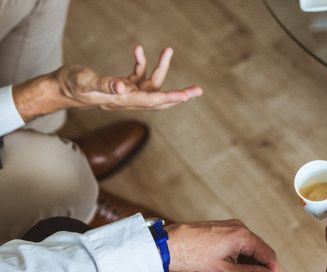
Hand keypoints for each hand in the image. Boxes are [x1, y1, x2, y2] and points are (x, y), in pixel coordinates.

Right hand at [57, 45, 201, 109]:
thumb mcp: (87, 82)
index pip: (153, 100)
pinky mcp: (122, 86)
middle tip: (198, 90)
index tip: (188, 95)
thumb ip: (105, 84)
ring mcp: (127, 94)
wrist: (62, 88)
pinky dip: (141, 63)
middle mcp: (129, 100)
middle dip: (180, 95)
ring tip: (168, 49)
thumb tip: (123, 87)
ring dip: (161, 67)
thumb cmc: (73, 85)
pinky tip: (137, 49)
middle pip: (160, 99)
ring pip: (151, 84)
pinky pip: (138, 76)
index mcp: (125, 101)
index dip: (172, 97)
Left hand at [165, 220, 279, 271]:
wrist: (166, 245)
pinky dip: (239, 260)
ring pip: (248, 249)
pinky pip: (237, 245)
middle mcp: (238, 228)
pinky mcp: (220, 230)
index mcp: (242, 236)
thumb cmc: (193, 259)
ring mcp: (229, 227)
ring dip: (249, 267)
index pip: (268, 255)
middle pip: (260, 251)